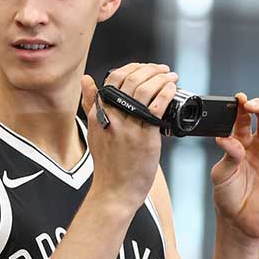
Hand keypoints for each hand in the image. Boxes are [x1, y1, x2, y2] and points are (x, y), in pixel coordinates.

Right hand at [81, 63, 178, 211]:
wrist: (114, 191)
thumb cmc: (108, 164)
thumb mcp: (93, 130)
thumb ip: (90, 103)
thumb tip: (86, 80)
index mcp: (99, 113)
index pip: (114, 78)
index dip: (132, 68)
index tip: (145, 68)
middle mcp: (111, 117)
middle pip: (131, 80)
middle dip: (150, 69)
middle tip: (162, 70)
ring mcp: (128, 127)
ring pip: (144, 90)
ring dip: (161, 78)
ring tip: (170, 77)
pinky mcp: (144, 138)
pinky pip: (156, 108)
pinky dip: (166, 93)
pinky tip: (172, 89)